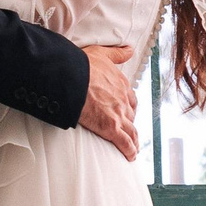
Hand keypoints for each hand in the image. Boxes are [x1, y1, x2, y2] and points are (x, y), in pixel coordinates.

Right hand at [78, 44, 140, 160]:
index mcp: (121, 84)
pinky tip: (130, 156)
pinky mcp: (111, 128)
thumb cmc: (82, 65)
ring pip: (131, 131)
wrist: (71, 78)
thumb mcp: (102, 54)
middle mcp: (123, 100)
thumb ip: (117, 54)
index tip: (127, 112)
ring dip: (134, 140)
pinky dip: (130, 150)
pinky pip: (124, 143)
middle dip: (130, 124)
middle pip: (131, 116)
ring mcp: (118, 115)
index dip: (128, 107)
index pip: (130, 99)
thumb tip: (130, 49)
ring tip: (133, 148)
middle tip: (127, 131)